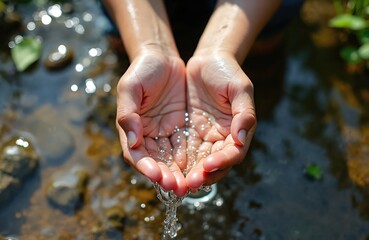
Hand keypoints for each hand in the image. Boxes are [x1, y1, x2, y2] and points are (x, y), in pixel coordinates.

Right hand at [116, 52, 187, 196]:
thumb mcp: (130, 87)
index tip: (158, 176)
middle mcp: (149, 136)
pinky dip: (195, 159)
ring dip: (183, 173)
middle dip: (168, 177)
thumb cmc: (143, 70)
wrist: (163, 57)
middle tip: (179, 187)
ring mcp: (166, 134)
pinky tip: (204, 167)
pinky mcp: (182, 129)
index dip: (146, 168)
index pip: (137, 155)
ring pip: (174, 160)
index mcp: (133, 129)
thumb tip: (133, 140)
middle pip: (157, 163)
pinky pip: (190, 147)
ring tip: (193, 184)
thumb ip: (128, 113)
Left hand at [185, 53, 256, 189]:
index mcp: (236, 131)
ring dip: (185, 174)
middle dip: (201, 176)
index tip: (207, 166)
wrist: (206, 60)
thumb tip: (241, 139)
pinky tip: (163, 167)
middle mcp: (219, 139)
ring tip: (174, 183)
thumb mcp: (240, 87)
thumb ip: (244, 112)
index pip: (232, 154)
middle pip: (213, 165)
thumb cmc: (226, 71)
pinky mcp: (186, 133)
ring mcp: (202, 137)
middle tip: (188, 184)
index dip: (222, 163)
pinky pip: (179, 151)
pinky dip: (173, 161)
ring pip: (195, 162)